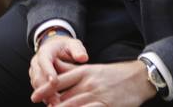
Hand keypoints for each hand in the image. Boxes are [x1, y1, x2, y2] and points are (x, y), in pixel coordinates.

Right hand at [29, 35, 88, 104]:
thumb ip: (78, 50)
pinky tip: (57, 106)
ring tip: (57, 105)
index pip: (44, 61)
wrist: (57, 49)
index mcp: (45, 52)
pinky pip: (41, 92)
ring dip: (46, 97)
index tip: (55, 81)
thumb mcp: (73, 45)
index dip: (48, 71)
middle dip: (46, 89)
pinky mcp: (38, 82)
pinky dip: (47, 99)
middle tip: (57, 101)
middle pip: (38, 77)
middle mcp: (37, 63)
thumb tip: (83, 58)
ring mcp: (35, 73)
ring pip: (37, 87)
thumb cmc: (67, 48)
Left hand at [34, 58, 156, 106]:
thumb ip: (75, 72)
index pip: (59, 80)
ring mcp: (98, 96)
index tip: (34, 97)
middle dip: (52, 106)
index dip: (45, 89)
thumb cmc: (114, 74)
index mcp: (84, 71)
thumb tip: (57, 73)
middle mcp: (89, 83)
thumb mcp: (93, 69)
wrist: (138, 78)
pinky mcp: (107, 106)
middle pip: (65, 97)